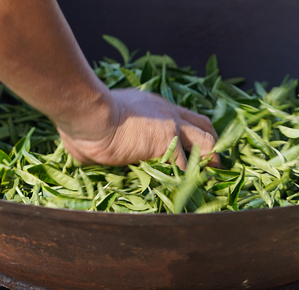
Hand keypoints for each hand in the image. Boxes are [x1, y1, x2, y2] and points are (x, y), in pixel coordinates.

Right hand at [57, 88, 220, 169]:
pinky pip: (187, 165)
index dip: (193, 133)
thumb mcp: (102, 123)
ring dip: (210, 162)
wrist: (90, 115)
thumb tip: (84, 150)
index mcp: (152, 105)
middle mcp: (167, 111)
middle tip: (214, 164)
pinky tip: (194, 192)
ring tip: (212, 180)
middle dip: (213, 145)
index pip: (183, 116)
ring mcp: (170, 125)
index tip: (196, 149)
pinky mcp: (167, 142)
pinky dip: (192, 180)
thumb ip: (104, 135)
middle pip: (204, 125)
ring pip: (206, 142)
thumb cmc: (86, 120)